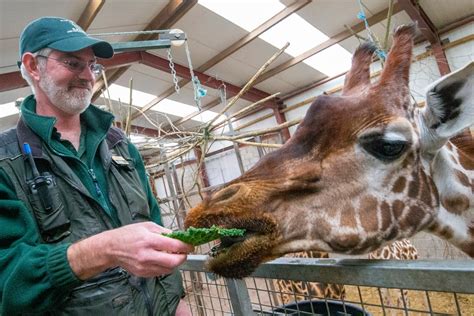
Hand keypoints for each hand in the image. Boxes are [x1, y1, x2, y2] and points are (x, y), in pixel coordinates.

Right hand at [68, 222, 193, 279]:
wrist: (111, 248)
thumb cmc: (128, 234)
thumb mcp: (147, 226)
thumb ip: (164, 231)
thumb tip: (178, 236)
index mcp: (149, 240)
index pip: (174, 246)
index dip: (186, 246)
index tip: (190, 245)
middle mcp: (147, 255)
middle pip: (174, 262)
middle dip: (183, 257)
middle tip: (184, 252)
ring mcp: (144, 266)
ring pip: (169, 269)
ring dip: (175, 262)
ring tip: (173, 254)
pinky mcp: (143, 273)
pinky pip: (160, 272)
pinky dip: (166, 267)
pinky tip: (163, 259)